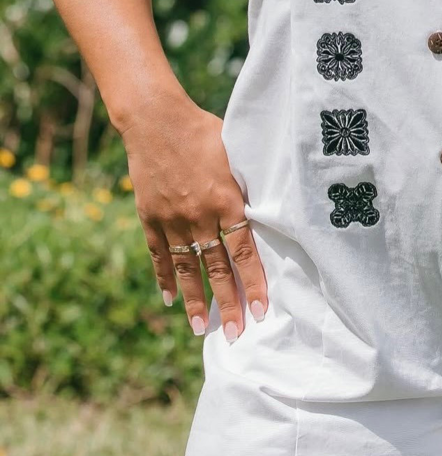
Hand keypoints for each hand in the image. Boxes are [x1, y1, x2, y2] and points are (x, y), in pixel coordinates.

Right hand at [120, 91, 267, 338]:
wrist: (157, 120)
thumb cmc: (205, 132)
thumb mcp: (238, 154)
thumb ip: (252, 184)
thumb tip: (277, 204)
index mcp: (226, 200)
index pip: (244, 252)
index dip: (252, 283)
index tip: (260, 311)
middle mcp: (200, 216)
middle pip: (216, 269)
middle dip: (227, 304)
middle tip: (235, 335)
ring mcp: (172, 219)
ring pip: (186, 269)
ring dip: (194, 300)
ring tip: (200, 329)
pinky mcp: (150, 217)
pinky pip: (159, 254)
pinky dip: (165, 277)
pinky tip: (169, 299)